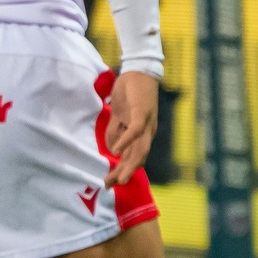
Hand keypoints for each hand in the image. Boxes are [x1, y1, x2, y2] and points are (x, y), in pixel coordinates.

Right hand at [103, 70, 158, 185]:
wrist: (140, 71)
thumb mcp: (120, 116)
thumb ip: (116, 132)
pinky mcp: (140, 113)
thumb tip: (112, 150)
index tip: (109, 182)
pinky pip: (133, 131)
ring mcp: (145, 124)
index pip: (132, 157)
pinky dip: (125, 142)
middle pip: (136, 158)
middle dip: (123, 173)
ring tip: (118, 177)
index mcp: (142, 134)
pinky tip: (115, 151)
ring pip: (138, 150)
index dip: (122, 171)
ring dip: (128, 165)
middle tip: (110, 185)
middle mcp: (147, 132)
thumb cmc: (129, 93)